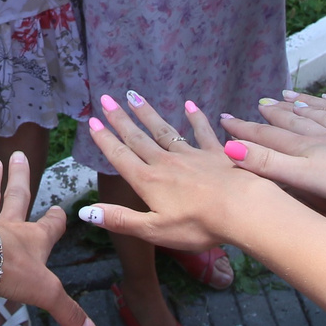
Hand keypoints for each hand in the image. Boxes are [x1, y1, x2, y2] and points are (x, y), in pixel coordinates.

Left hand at [0, 149, 93, 325]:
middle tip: (18, 154)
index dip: (57, 219)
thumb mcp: (46, 292)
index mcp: (34, 238)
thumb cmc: (10, 270)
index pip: (51, 225)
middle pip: (17, 196)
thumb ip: (67, 310)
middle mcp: (9, 225)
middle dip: (20, 177)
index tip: (60, 210)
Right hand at [78, 91, 279, 252]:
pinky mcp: (216, 153)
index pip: (121, 156)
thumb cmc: (196, 225)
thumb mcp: (153, 230)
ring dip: (148, 113)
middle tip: (106, 99)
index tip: (92, 122)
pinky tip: (190, 105)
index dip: (105, 140)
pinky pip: (203, 132)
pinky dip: (196, 118)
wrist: (241, 209)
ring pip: (164, 130)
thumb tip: (85, 211)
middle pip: (138, 138)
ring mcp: (191, 155)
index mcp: (148, 182)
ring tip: (134, 96)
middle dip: (120, 119)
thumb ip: (120, 219)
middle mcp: (166, 163)